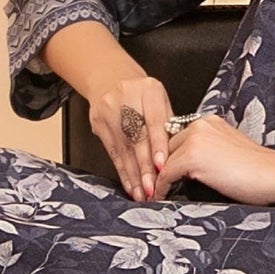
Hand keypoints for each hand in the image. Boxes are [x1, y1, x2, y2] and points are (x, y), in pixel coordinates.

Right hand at [88, 72, 176, 201]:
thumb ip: (168, 125)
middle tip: (152, 188)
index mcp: (149, 89)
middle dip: (145, 166)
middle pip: (137, 137)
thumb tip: (176, 157)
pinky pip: (113, 152)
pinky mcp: (98, 124)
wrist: (112, 80)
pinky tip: (130, 185)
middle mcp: (126, 98)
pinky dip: (123, 172)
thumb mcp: (161, 102)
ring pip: (124, 148)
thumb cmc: (144, 96)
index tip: (162, 165)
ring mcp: (109, 110)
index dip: (158, 145)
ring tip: (142, 193)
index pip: (154, 121)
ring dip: (134, 175)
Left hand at [152, 116, 274, 206]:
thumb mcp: (229, 152)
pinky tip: (159, 198)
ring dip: (157, 179)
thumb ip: (209, 152)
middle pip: (167, 148)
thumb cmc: (259, 170)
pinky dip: (160, 189)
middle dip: (161, 168)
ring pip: (164, 161)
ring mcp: (195, 139)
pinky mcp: (192, 156)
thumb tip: (189, 169)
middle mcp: (200, 125)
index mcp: (209, 122)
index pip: (178, 139)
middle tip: (154, 186)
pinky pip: (166, 175)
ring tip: (152, 195)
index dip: (170, 159)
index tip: (162, 175)